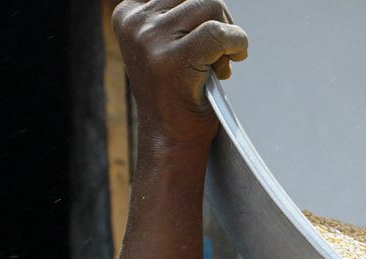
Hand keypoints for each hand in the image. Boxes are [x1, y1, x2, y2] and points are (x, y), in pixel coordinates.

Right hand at [112, 0, 248, 153]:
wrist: (170, 137)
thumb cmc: (176, 93)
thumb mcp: (165, 45)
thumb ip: (180, 18)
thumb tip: (213, 2)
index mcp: (128, 14)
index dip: (202, 13)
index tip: (203, 40)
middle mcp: (135, 23)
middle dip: (219, 19)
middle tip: (220, 51)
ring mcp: (151, 39)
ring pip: (211, 7)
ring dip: (227, 34)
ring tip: (219, 62)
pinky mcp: (173, 59)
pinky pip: (220, 33)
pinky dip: (237, 43)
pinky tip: (233, 61)